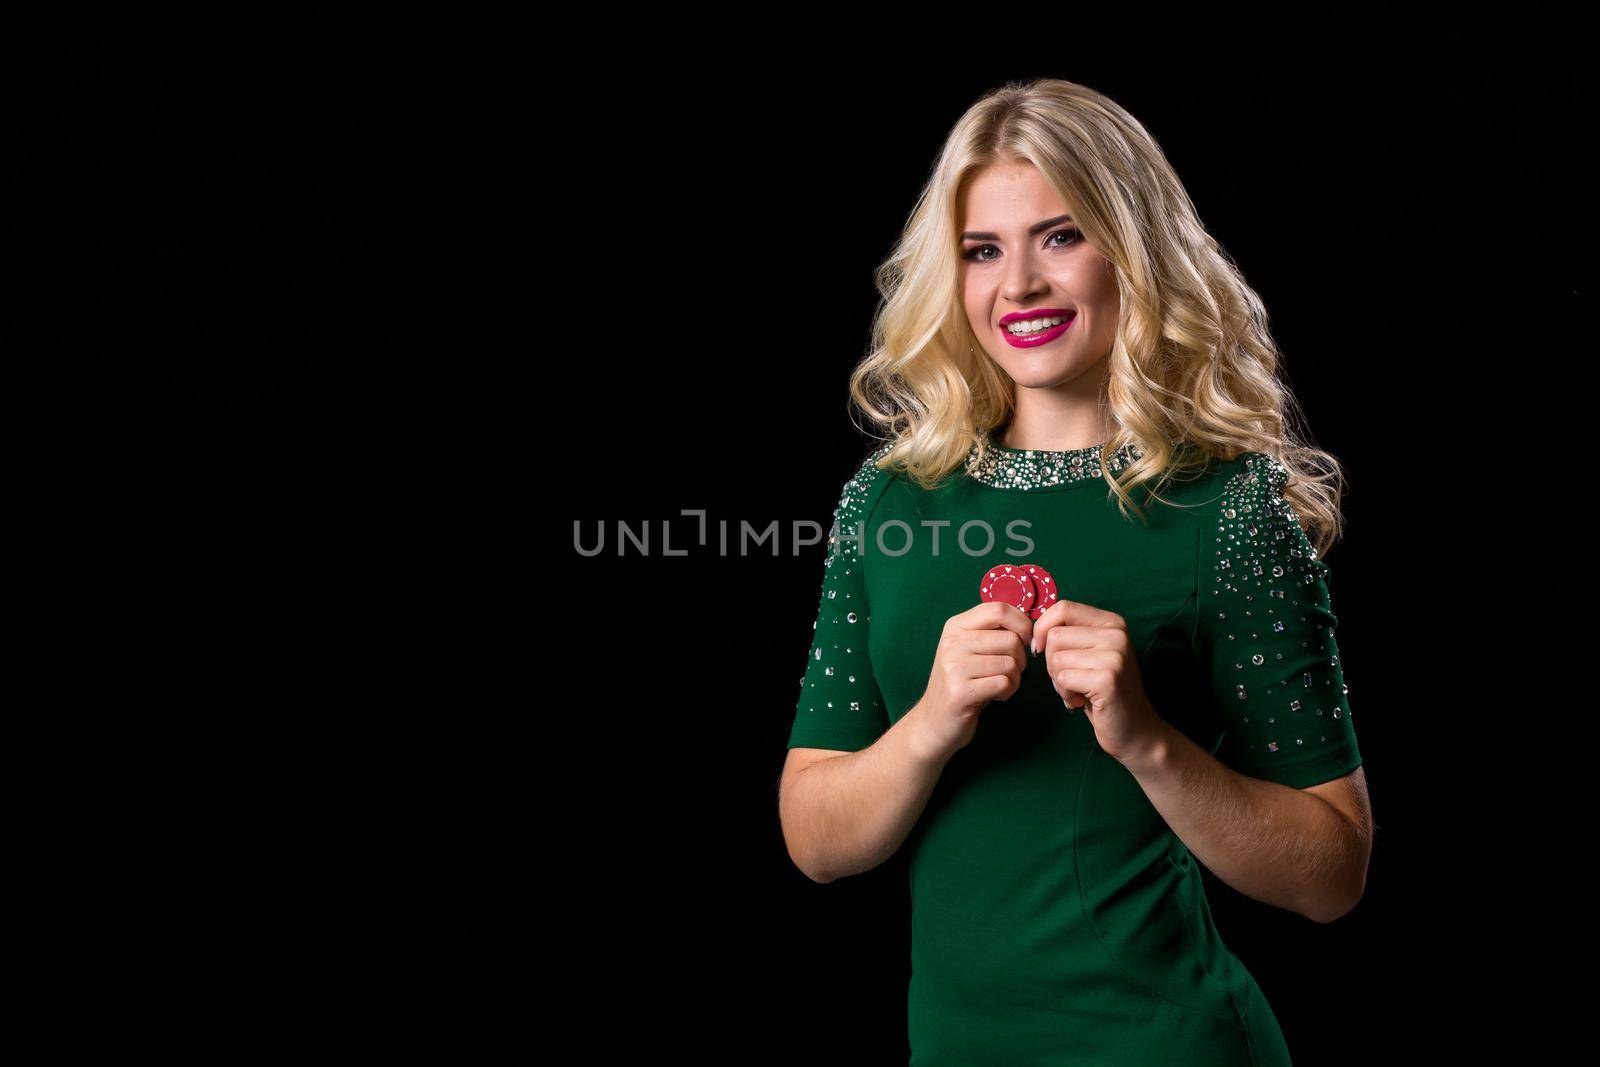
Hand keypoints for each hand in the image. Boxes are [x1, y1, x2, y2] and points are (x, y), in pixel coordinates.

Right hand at [911, 601, 1030, 761]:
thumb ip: (993, 632)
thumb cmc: (961, 683)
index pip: (999, 609)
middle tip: (1009, 671)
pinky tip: (996, 697)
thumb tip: (1031, 626)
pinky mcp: (961, 692)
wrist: (933, 721)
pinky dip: (1008, 692)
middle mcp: (952, 642)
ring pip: (1010, 663)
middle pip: (1011, 639)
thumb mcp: (969, 648)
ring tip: (1000, 686)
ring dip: (1015, 679)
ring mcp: (954, 667)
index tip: (1024, 642)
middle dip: (1021, 659)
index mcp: (956, 626)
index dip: (1022, 624)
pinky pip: (1004, 683)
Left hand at [1032, 599, 1165, 765]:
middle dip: (1051, 662)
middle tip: (1071, 680)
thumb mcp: (1089, 653)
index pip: (1063, 607)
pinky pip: (1063, 678)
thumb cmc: (1102, 691)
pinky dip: (1066, 694)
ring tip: (1079, 691)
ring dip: (1058, 681)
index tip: (1041, 649)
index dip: (1042, 628)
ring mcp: (1115, 655)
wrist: (1134, 729)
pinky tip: (1082, 701)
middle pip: (1054, 636)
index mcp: (1112, 622)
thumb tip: (1032, 629)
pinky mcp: (1108, 678)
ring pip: (1055, 658)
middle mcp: (1116, 633)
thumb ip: (1069, 634)